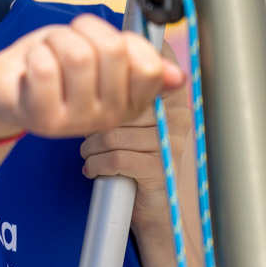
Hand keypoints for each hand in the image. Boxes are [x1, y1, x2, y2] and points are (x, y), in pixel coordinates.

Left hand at [0, 14, 181, 142]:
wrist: (4, 88)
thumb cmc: (54, 67)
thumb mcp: (102, 58)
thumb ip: (138, 60)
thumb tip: (176, 76)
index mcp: (128, 102)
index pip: (148, 67)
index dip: (122, 40)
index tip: (100, 42)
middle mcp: (107, 116)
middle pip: (112, 50)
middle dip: (82, 31)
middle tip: (65, 44)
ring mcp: (76, 122)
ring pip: (78, 54)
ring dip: (56, 40)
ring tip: (47, 55)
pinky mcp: (43, 119)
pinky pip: (45, 66)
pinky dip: (34, 54)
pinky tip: (30, 70)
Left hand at [81, 70, 193, 256]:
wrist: (149, 201)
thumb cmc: (130, 150)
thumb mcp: (127, 115)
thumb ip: (119, 89)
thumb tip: (90, 64)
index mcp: (172, 94)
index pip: (140, 74)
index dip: (111, 84)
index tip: (95, 98)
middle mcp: (178, 115)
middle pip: (119, 107)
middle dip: (95, 123)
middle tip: (88, 136)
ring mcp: (171, 143)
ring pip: (112, 135)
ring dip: (91, 148)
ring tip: (89, 153)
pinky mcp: (160, 168)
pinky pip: (115, 159)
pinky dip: (96, 165)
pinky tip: (93, 169)